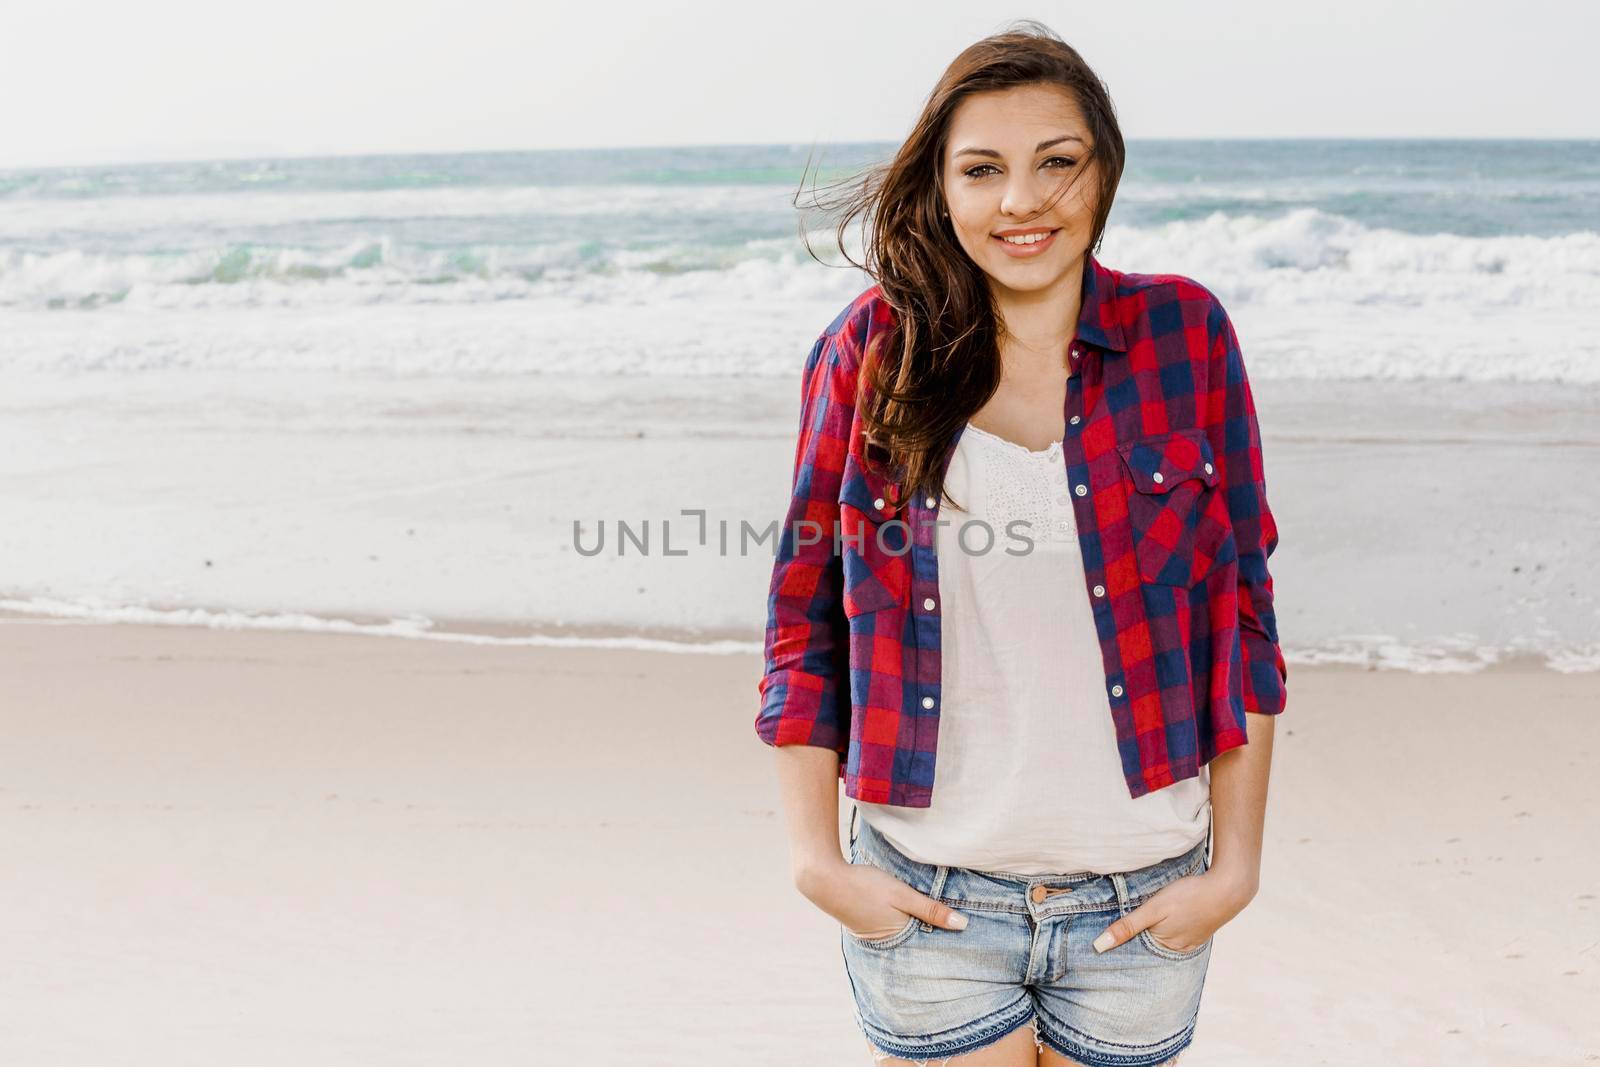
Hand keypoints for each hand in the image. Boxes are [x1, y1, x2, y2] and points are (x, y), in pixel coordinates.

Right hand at [798, 858, 968, 939]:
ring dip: (916, 928)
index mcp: (898, 937)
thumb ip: (931, 909)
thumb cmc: (865, 885)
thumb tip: (963, 925)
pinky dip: (901, 923)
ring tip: (934, 924)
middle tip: (956, 931)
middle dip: (932, 937)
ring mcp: (873, 935)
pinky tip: (906, 916)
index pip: (929, 944)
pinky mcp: (864, 925)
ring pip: (903, 934)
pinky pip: (890, 928)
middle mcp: (886, 942)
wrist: (823, 879)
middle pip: (916, 942)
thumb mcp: (902, 894)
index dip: (946, 938)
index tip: (966, 936)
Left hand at [1090, 867, 1254, 953]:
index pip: (1134, 950)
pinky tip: (1166, 919)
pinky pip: (1178, 934)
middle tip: (1118, 926)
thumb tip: (1098, 947)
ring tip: (1142, 921)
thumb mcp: (1153, 909)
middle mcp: (1177, 949)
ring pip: (1163, 939)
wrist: (1228, 887)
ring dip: (1152, 932)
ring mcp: (1190, 941)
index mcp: (1163, 946)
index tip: (1103, 939)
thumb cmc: (1188, 896)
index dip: (1120, 942)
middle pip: (1149, 945)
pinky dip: (1168, 929)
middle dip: (1135, 939)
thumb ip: (1127, 927)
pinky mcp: (1199, 931)